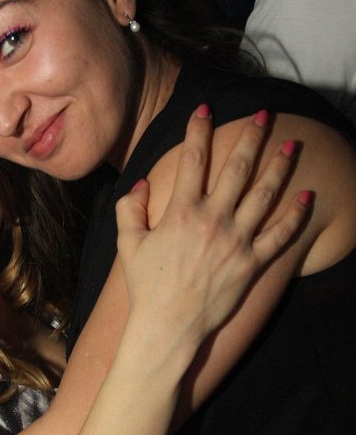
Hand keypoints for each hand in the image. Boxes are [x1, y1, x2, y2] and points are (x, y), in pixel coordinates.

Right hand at [116, 106, 308, 345]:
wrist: (168, 326)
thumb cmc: (147, 286)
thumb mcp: (128, 245)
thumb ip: (130, 209)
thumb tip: (142, 184)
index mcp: (181, 211)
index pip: (193, 159)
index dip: (199, 129)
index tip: (205, 109)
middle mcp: (213, 220)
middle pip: (237, 167)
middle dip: (252, 136)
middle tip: (265, 114)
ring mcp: (236, 241)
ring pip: (265, 194)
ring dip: (280, 165)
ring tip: (292, 144)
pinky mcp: (252, 263)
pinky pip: (280, 234)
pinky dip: (295, 214)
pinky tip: (307, 194)